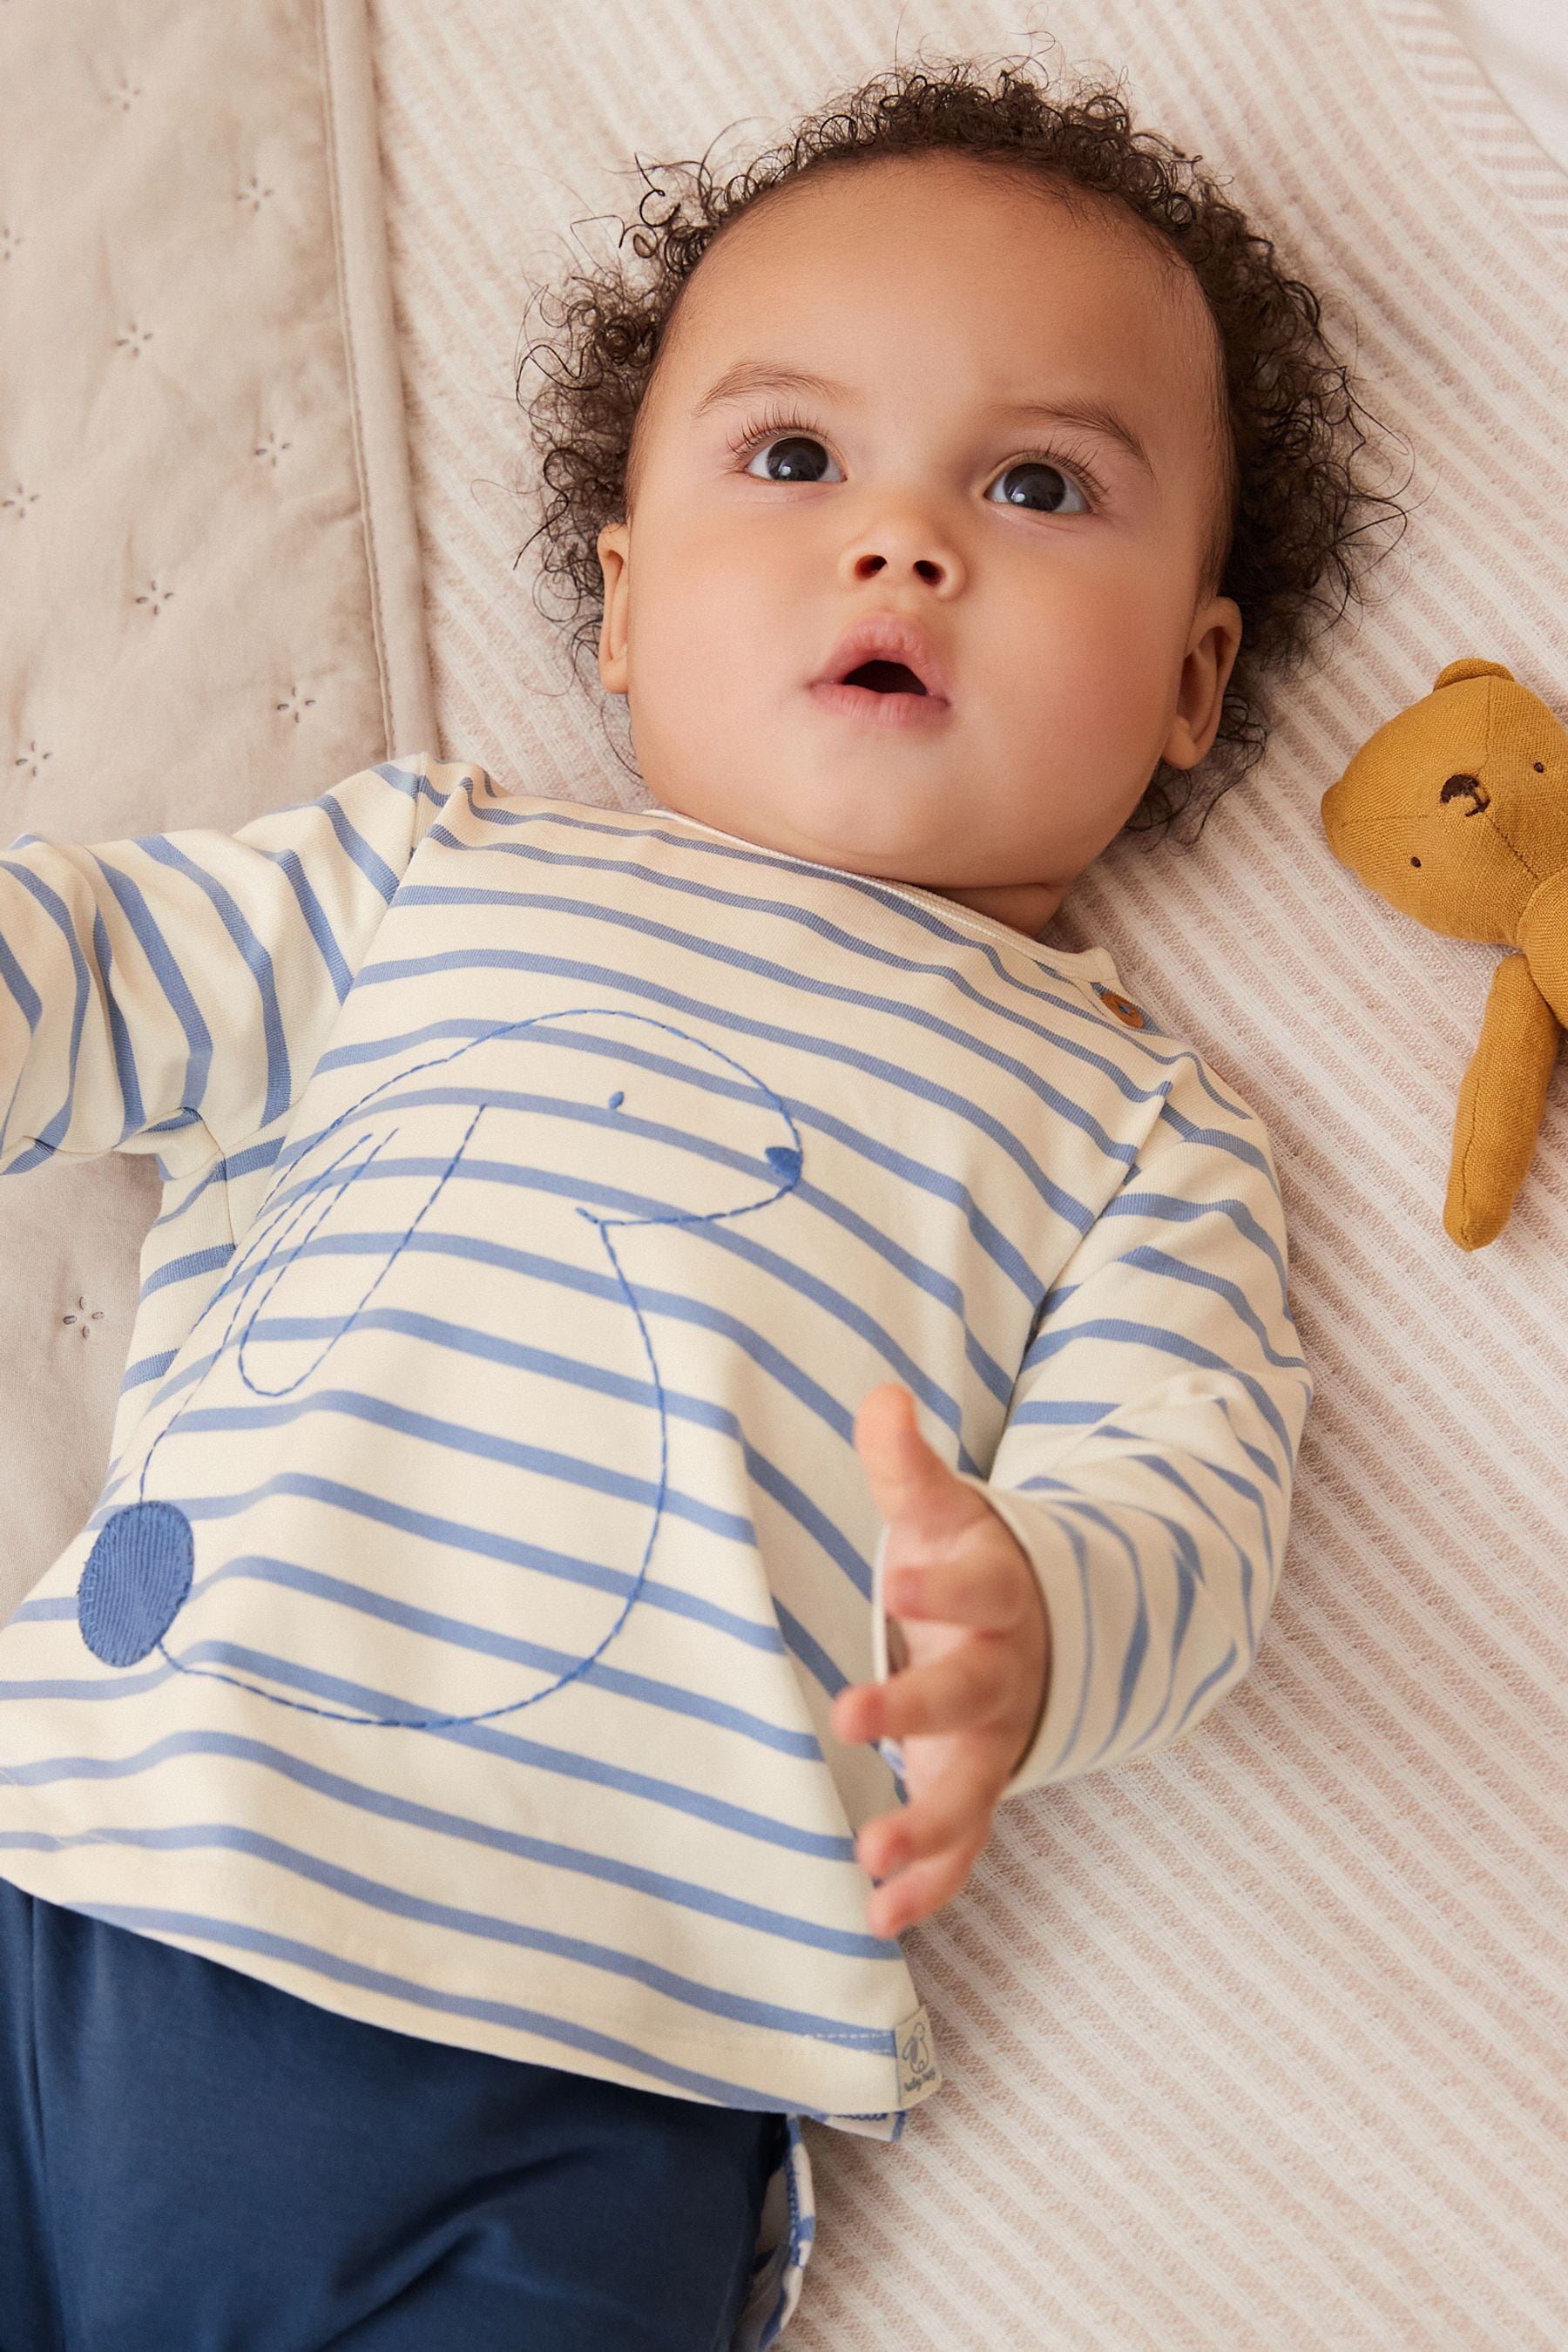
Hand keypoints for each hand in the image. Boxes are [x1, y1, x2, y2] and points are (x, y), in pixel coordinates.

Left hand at [832, 1383, 1049, 1938]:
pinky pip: (964, 1846)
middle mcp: (1001, 1674)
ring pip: (970, 1789)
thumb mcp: (942, 1509)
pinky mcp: (979, 1788)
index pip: (972, 1586)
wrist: (1041, 1629)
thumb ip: (906, 1465)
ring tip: (867, 1857)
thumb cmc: (968, 1561)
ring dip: (923, 1825)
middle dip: (911, 1708)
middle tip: (848, 1713)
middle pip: (965, 1696)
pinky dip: (930, 1883)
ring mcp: (994, 1740)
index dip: (937, 1585)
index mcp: (996, 1595)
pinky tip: (879, 1917)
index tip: (897, 1578)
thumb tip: (880, 1397)